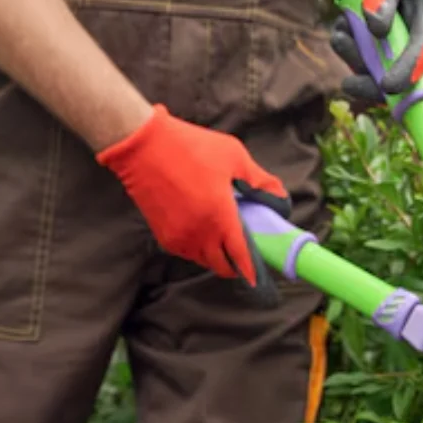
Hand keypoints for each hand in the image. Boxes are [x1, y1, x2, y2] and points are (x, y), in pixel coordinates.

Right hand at [95, 104, 289, 285]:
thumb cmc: (190, 147)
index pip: (240, 254)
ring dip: (215, 257)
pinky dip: (196, 250)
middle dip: (234, 265)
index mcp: (220, 217)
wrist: (143, 145)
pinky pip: (185, 252)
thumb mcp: (234, 156)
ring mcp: (178, 236)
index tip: (258, 277)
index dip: (251, 269)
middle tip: (243, 255)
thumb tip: (279, 199)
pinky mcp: (161, 234)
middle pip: (221, 265)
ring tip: (224, 242)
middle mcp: (198, 233)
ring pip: (202, 260)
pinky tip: (203, 234)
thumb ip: (260, 180)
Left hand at [337, 0, 422, 98]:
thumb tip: (374, 29)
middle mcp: (418, 47)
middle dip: (367, 79)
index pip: (422, 57)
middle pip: (398, 79)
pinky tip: (342, 26)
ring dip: (352, 57)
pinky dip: (348, 46)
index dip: (406, 74)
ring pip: (376, 71)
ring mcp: (401, 51)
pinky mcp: (383, 50)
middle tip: (346, 67)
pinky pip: (364, 59)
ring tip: (340, 32)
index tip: (387, 86)